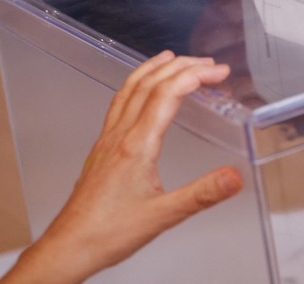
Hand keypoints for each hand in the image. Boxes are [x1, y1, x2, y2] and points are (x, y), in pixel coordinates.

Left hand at [0, 51, 242, 282]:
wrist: (69, 245)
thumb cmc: (107, 232)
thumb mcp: (163, 216)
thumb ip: (202, 194)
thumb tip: (234, 177)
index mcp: (137, 145)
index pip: (167, 94)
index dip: (195, 76)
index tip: (218, 72)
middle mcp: (120, 134)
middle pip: (150, 83)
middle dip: (182, 66)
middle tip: (209, 64)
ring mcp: (108, 139)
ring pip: (130, 88)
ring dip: (154, 68)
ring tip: (173, 58)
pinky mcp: (102, 148)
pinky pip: (119, 103)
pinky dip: (135, 85)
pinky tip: (140, 91)